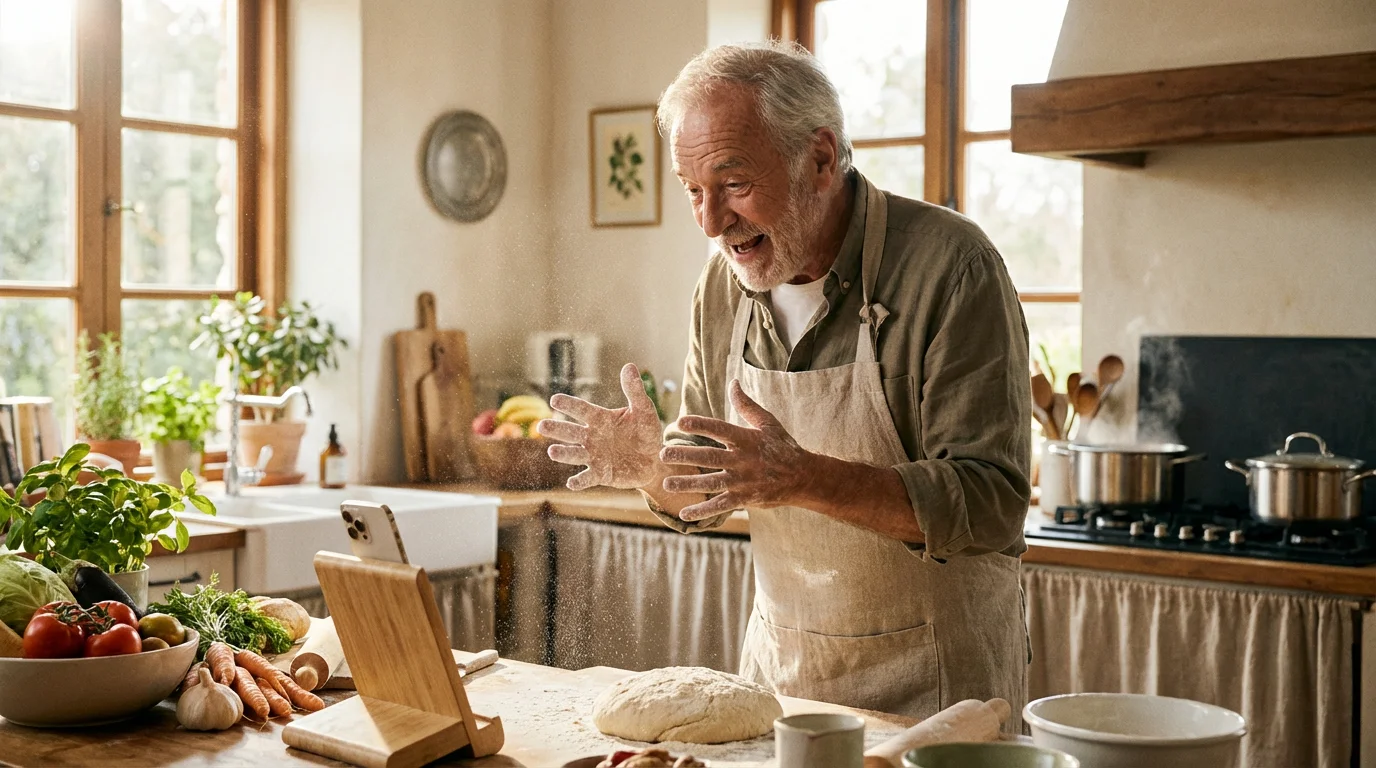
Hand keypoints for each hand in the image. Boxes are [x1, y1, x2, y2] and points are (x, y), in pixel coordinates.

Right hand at [538, 363, 664, 490]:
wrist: (655, 460)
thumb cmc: (646, 432)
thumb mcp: (644, 410)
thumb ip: (635, 391)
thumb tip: (629, 366)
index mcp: (599, 418)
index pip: (581, 409)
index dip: (569, 405)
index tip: (555, 400)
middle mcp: (592, 437)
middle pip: (571, 432)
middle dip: (556, 430)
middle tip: (541, 426)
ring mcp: (594, 456)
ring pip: (574, 454)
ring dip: (563, 454)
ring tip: (552, 452)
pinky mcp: (601, 474)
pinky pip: (587, 478)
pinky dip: (579, 481)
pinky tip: (571, 483)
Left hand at [658, 380, 817, 520]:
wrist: (804, 477)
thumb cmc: (783, 447)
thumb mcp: (768, 423)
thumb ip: (747, 405)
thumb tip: (733, 383)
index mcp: (747, 439)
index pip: (720, 429)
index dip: (701, 425)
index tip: (680, 422)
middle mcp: (743, 460)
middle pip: (709, 457)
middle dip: (685, 456)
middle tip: (663, 454)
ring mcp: (743, 481)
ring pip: (711, 482)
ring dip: (688, 484)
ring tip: (667, 483)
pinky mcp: (745, 498)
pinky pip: (721, 505)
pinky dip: (703, 510)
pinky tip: (685, 513)